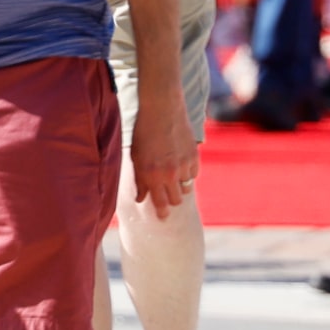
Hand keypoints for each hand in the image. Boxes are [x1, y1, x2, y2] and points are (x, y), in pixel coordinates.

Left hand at [128, 87, 197, 217]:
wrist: (161, 111)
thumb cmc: (143, 133)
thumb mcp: (135, 157)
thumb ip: (139, 180)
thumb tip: (139, 199)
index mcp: (150, 175)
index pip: (159, 203)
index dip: (161, 212)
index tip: (163, 218)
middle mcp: (168, 174)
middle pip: (175, 200)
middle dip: (171, 200)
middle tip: (167, 195)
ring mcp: (183, 167)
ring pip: (186, 189)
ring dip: (179, 186)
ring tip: (172, 176)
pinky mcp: (195, 158)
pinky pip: (194, 174)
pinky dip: (188, 173)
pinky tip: (180, 162)